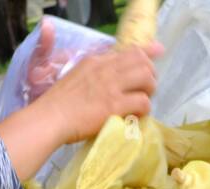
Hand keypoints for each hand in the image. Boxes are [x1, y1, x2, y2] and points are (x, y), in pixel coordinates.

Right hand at [38, 42, 161, 146]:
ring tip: (143, 103)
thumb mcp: (76, 77)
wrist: (50, 118)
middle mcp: (106, 68)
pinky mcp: (114, 105)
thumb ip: (94, 75)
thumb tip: (108, 82)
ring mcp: (111, 86)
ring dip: (150, 91)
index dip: (147, 50)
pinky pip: (142, 102)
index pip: (128, 50)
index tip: (158, 50)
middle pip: (142, 61)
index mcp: (96, 60)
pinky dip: (144, 110)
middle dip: (150, 75)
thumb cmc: (58, 104)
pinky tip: (137, 116)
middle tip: (146, 90)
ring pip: (147, 78)